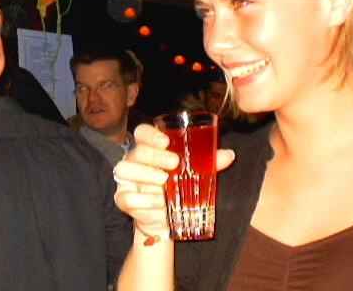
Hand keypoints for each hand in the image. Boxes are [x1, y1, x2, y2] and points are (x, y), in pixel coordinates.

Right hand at [113, 124, 234, 241]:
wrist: (165, 219)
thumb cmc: (178, 188)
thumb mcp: (194, 173)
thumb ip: (208, 163)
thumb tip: (228, 154)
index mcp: (149, 149)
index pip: (142, 132)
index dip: (150, 134)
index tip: (166, 141)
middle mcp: (133, 161)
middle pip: (136, 151)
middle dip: (154, 156)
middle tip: (174, 163)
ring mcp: (126, 180)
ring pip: (124, 170)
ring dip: (144, 175)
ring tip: (164, 182)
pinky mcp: (123, 199)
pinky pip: (126, 197)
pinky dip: (143, 201)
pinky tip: (159, 205)